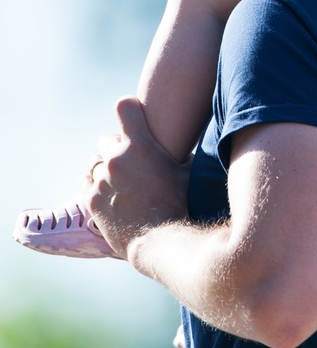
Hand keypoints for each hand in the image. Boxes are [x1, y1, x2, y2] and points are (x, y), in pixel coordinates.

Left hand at [86, 96, 190, 260]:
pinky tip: (112, 194)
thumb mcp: (188, 170)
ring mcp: (101, 180)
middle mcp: (116, 159)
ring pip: (96, 163)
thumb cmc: (181, 203)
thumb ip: (182, 149)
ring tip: (123, 182)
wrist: (161, 241)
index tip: (136, 118)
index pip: (123, 106)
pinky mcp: (92, 201)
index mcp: (140, 145)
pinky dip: (97, 186)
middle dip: (117, 147)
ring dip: (107, 169)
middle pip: (107, 139)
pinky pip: (87, 183)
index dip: (130, 110)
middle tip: (132, 161)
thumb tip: (199, 133)